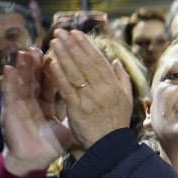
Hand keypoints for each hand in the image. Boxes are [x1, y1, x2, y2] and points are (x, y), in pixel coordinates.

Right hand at [0, 49, 72, 176]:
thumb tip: (93, 96)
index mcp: (46, 101)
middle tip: (42, 46)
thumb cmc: (50, 142)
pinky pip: (10, 96)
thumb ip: (77, 107)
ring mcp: (20, 106)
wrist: (34, 160)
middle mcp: (32, 100)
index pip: (53, 79)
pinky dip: (9, 83)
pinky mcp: (10, 113)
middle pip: (36, 77)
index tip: (63, 50)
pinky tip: (9, 71)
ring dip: (23, 67)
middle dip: (39, 61)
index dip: (58, 65)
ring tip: (26, 52)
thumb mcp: (68, 122)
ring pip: (22, 82)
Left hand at [47, 29, 132, 149]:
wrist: (111, 146)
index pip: (99, 61)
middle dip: (73, 45)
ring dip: (64, 55)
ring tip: (54, 41)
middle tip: (61, 31)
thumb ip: (122, 79)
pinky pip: (67, 89)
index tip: (77, 33)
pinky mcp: (78, 109)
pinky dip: (59, 75)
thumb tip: (115, 61)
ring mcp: (90, 99)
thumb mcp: (126, 99)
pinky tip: (51, 63)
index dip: (87, 46)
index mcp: (114, 86)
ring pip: (76, 72)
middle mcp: (103, 90)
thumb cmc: (116, 122)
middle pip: (86, 63)